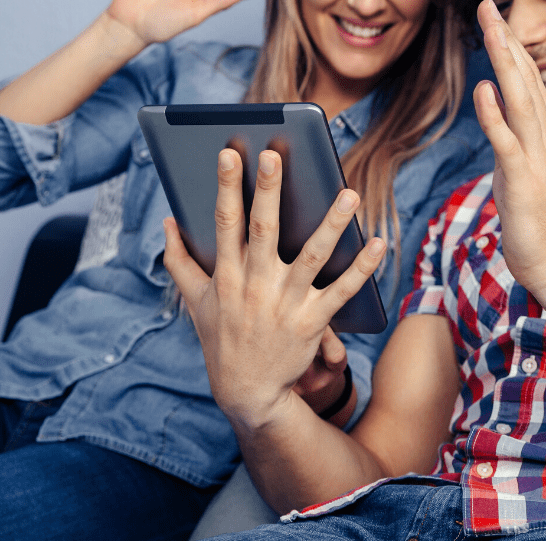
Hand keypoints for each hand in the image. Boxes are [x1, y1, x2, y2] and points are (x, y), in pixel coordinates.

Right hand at [163, 148, 384, 430]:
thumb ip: (178, 260)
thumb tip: (167, 222)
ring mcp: (285, 303)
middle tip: (274, 155)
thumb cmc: (222, 339)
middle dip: (267, 192)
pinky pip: (341, 290)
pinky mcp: (312, 321)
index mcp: (227, 275)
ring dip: (331, 224)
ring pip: (311, 256)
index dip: (225, 187)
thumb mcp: (194, 302)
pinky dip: (361, 268)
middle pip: (263, 230)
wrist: (247, 393)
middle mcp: (255, 285)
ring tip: (348, 193)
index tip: (228, 153)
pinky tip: (378, 243)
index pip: (225, 223)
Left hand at [472, 0, 545, 298]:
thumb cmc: (535, 215)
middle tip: (488, 5)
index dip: (509, 45)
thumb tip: (494, 98)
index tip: (492, 14)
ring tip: (490, 30)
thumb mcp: (521, 163)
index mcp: (543, 132)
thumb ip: (510, 130)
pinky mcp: (522, 180)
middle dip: (505, 40)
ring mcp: (535, 157)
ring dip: (504, 64)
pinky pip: (506, 143)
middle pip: (524, 79)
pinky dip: (495, 115)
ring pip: (519, 100)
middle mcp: (543, 137)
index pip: (526, 79)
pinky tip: (484, 91)